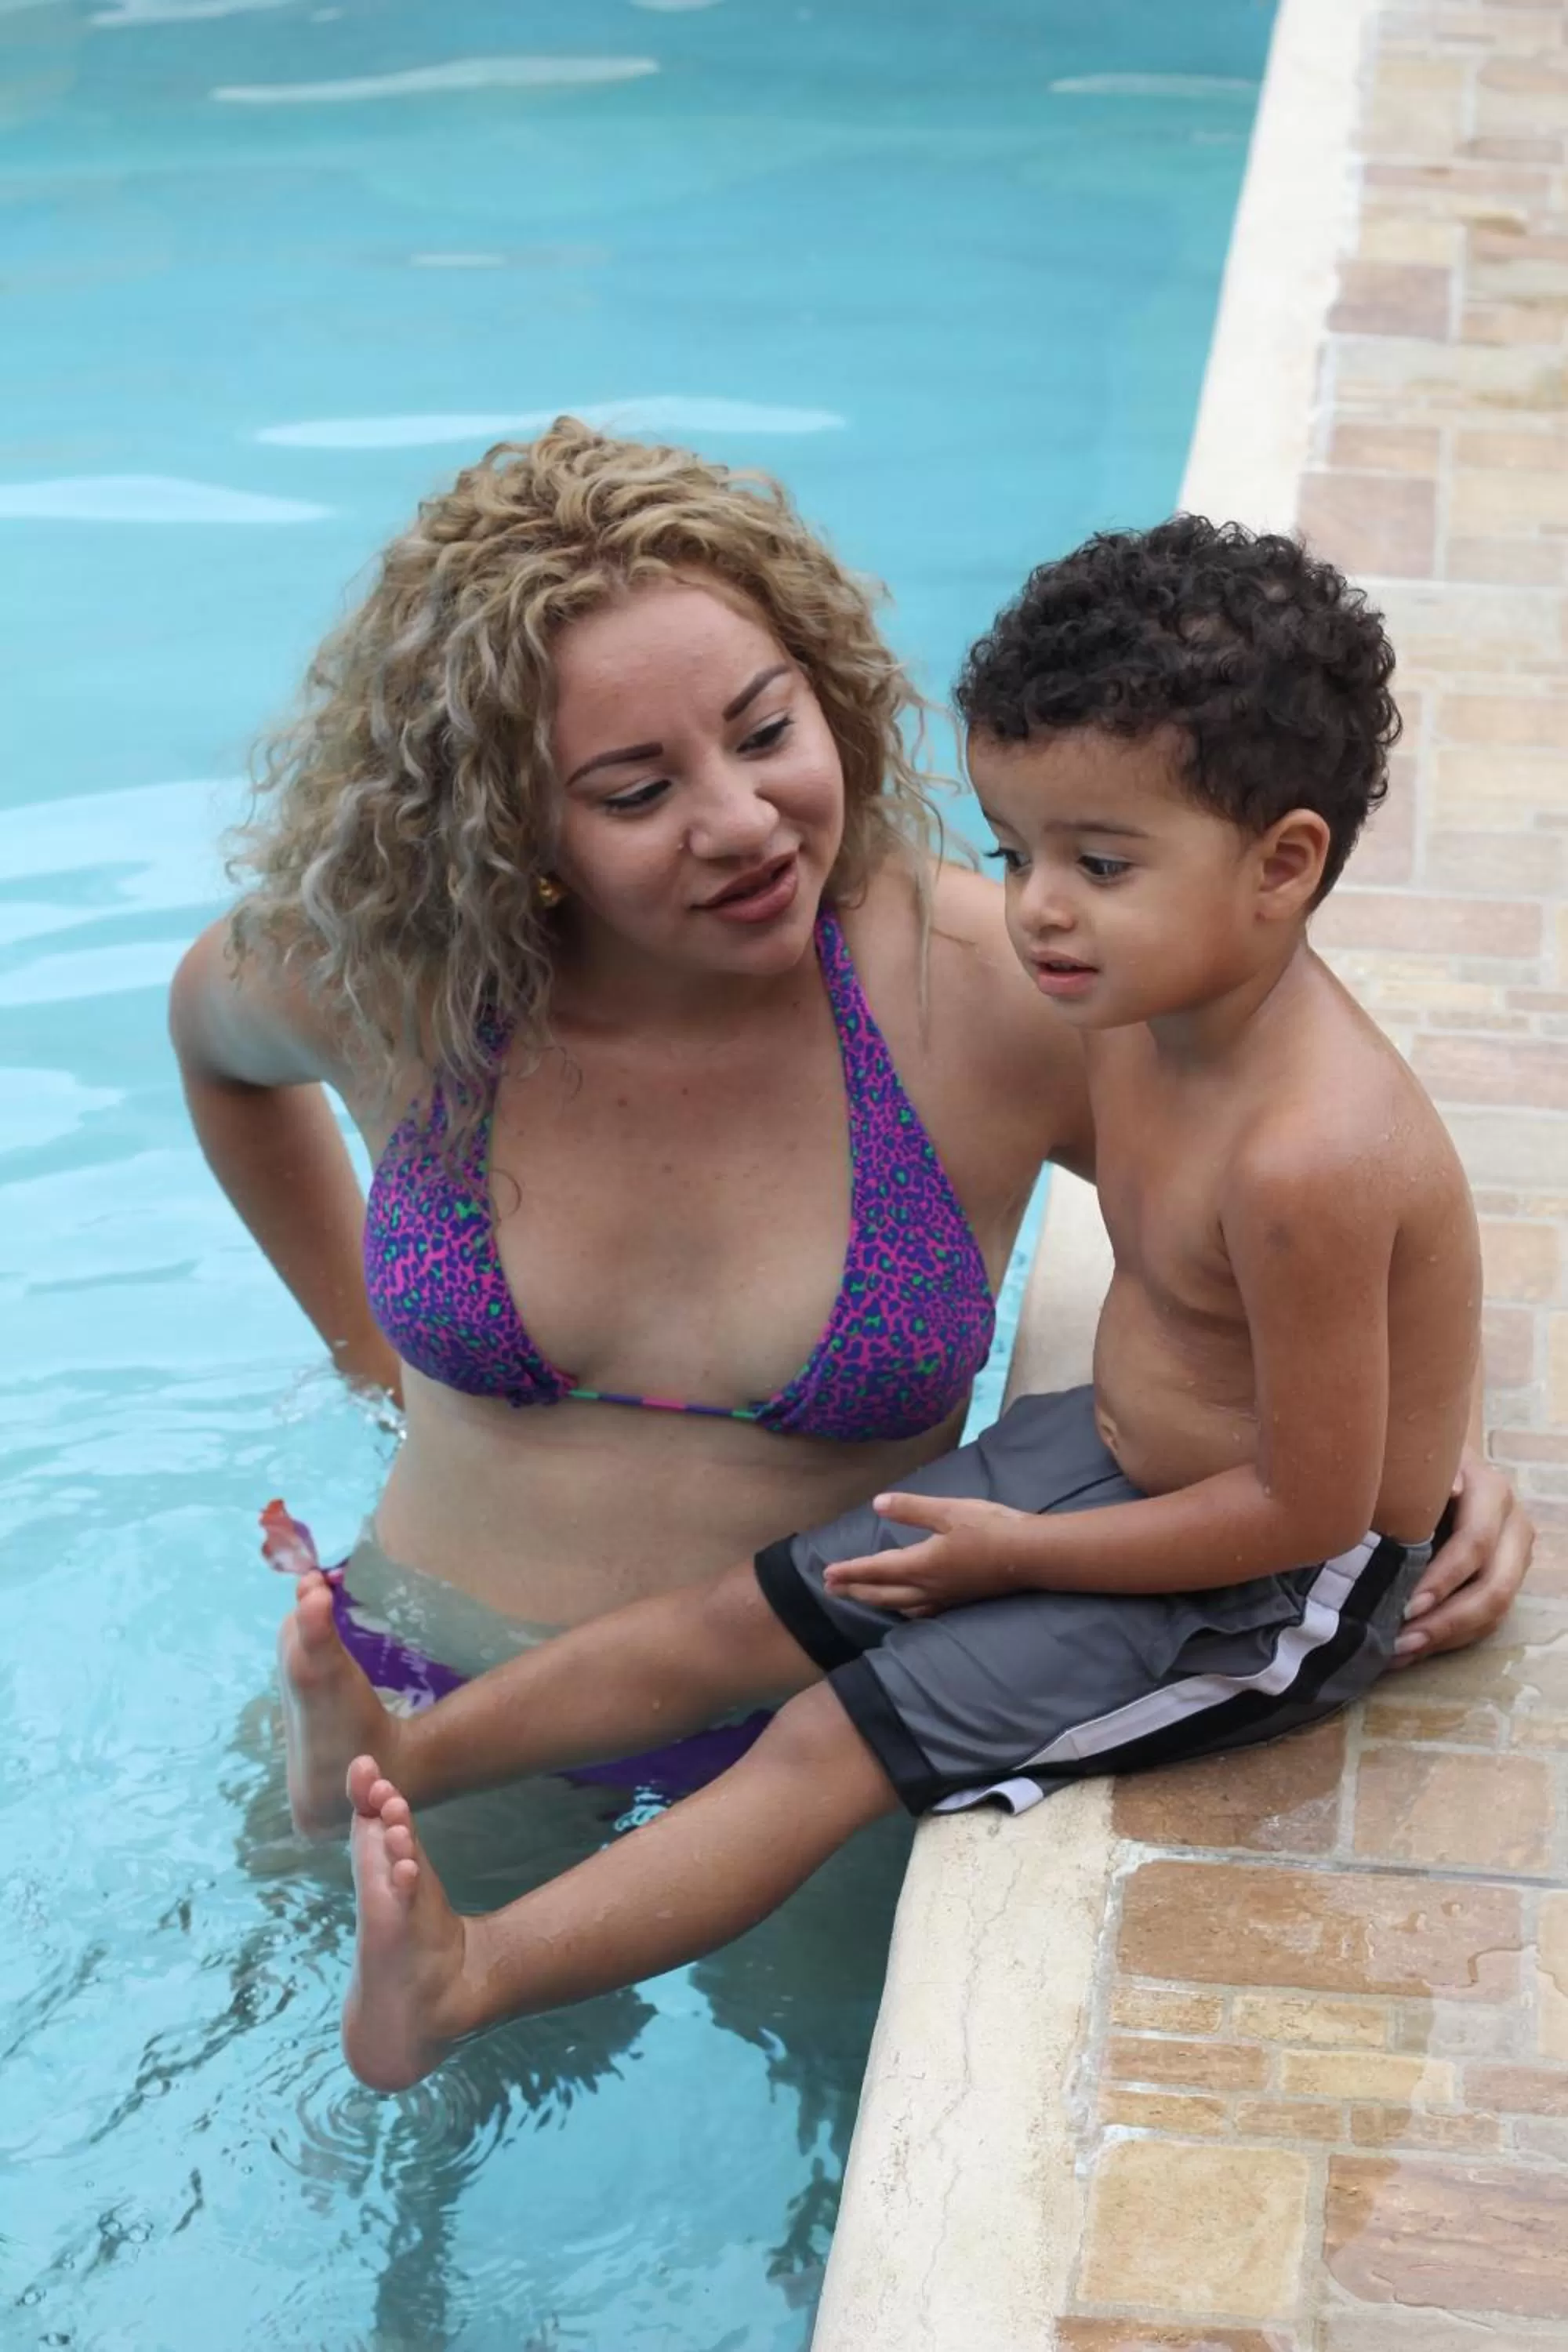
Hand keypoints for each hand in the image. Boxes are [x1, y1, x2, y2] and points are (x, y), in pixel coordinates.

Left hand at [822, 1493, 1038, 1613]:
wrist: (1030, 1556)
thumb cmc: (990, 1528)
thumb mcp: (948, 1510)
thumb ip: (911, 1509)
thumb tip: (877, 1504)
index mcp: (922, 1564)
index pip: (877, 1569)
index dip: (850, 1571)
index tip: (827, 1574)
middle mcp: (928, 1587)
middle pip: (883, 1592)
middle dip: (855, 1589)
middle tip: (831, 1589)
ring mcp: (945, 1597)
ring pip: (900, 1605)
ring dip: (876, 1601)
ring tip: (860, 1597)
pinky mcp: (960, 1600)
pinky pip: (921, 1611)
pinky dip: (903, 1609)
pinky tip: (906, 1607)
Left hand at [1393, 1450, 1533, 1665]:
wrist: (1446, 1459)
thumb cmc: (1421, 1462)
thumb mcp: (1420, 1462)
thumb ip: (1427, 1479)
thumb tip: (1449, 1489)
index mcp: (1491, 1492)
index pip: (1475, 1543)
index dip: (1443, 1578)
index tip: (1406, 1606)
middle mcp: (1513, 1526)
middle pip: (1494, 1587)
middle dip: (1447, 1622)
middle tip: (1401, 1643)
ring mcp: (1515, 1556)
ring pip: (1495, 1610)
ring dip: (1447, 1637)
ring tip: (1399, 1653)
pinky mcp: (1506, 1579)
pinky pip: (1487, 1619)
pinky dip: (1450, 1637)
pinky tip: (1412, 1649)